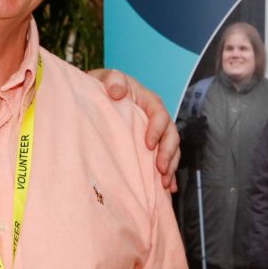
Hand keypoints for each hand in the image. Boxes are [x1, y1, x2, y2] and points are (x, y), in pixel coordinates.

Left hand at [96, 67, 179, 189]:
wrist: (95, 99)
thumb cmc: (101, 88)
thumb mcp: (105, 79)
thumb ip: (112, 80)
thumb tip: (117, 92)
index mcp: (148, 101)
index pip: (160, 114)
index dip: (157, 129)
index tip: (148, 144)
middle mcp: (156, 118)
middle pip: (171, 135)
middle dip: (168, 153)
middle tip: (160, 170)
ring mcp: (156, 134)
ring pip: (171, 150)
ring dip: (171, 167)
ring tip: (164, 184)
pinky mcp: (151, 148)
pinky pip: (165, 161)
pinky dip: (168, 175)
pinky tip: (167, 189)